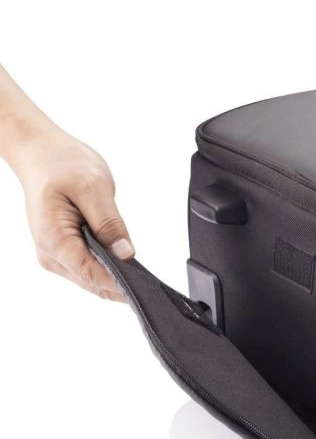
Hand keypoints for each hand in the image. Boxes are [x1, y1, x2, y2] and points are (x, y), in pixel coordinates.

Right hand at [15, 129, 133, 301]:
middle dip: (121, 282)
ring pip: (92, 279)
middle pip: (92, 281)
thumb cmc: (62, 164)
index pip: (91, 274)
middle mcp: (51, 253)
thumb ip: (110, 224)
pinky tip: (123, 261)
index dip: (119, 283)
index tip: (145, 285)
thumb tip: (125, 253)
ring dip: (115, 276)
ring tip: (139, 269)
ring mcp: (56, 255)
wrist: (42, 154)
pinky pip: (90, 268)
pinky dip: (108, 268)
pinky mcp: (64, 251)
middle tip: (151, 280)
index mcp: (53, 238)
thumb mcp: (93, 188)